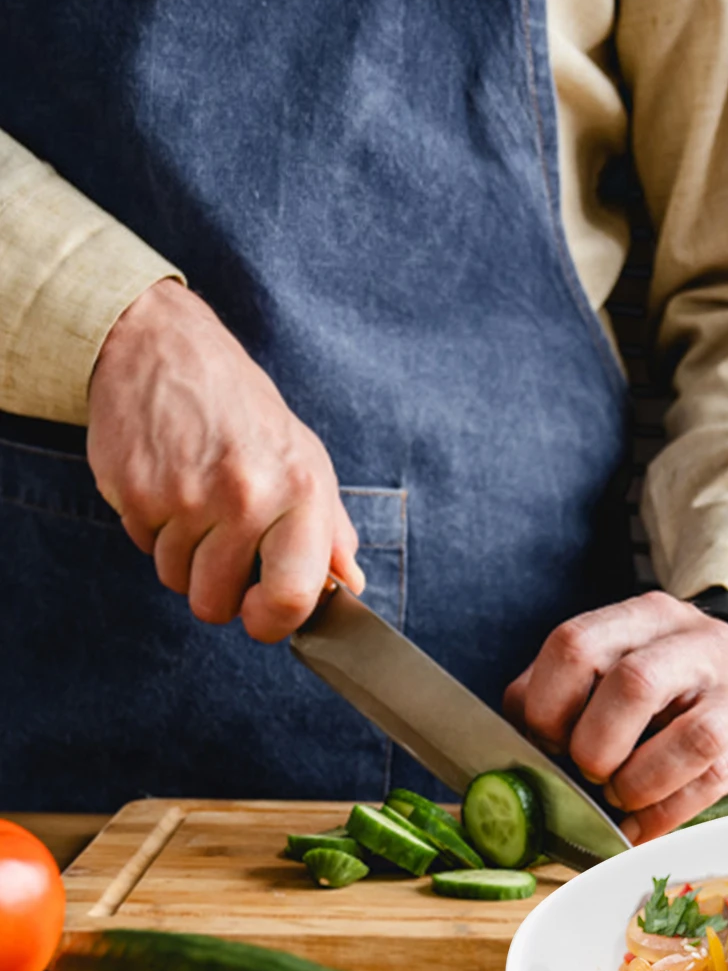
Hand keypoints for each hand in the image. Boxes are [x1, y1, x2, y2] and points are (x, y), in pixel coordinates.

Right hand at [86, 279, 363, 642]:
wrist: (161, 347)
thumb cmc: (242, 410)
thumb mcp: (305, 459)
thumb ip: (330, 530)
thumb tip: (349, 586)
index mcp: (300, 491)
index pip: (293, 596)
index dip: (274, 623)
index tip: (263, 618)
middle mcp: (245, 496)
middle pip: (218, 602)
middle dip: (218, 589)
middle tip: (224, 547)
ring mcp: (184, 496)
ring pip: (177, 581)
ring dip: (184, 558)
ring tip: (197, 505)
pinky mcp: (134, 491)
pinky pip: (144, 548)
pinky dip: (154, 531)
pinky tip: (168, 487)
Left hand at [504, 592, 727, 842]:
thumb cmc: (674, 690)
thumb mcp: (619, 663)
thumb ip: (561, 686)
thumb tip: (513, 730)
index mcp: (645, 618)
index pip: (578, 644)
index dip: (549, 702)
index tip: (547, 738)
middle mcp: (697, 643)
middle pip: (634, 684)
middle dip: (596, 745)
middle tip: (589, 771)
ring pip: (690, 739)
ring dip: (638, 783)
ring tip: (620, 797)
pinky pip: (713, 782)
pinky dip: (665, 815)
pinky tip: (642, 827)